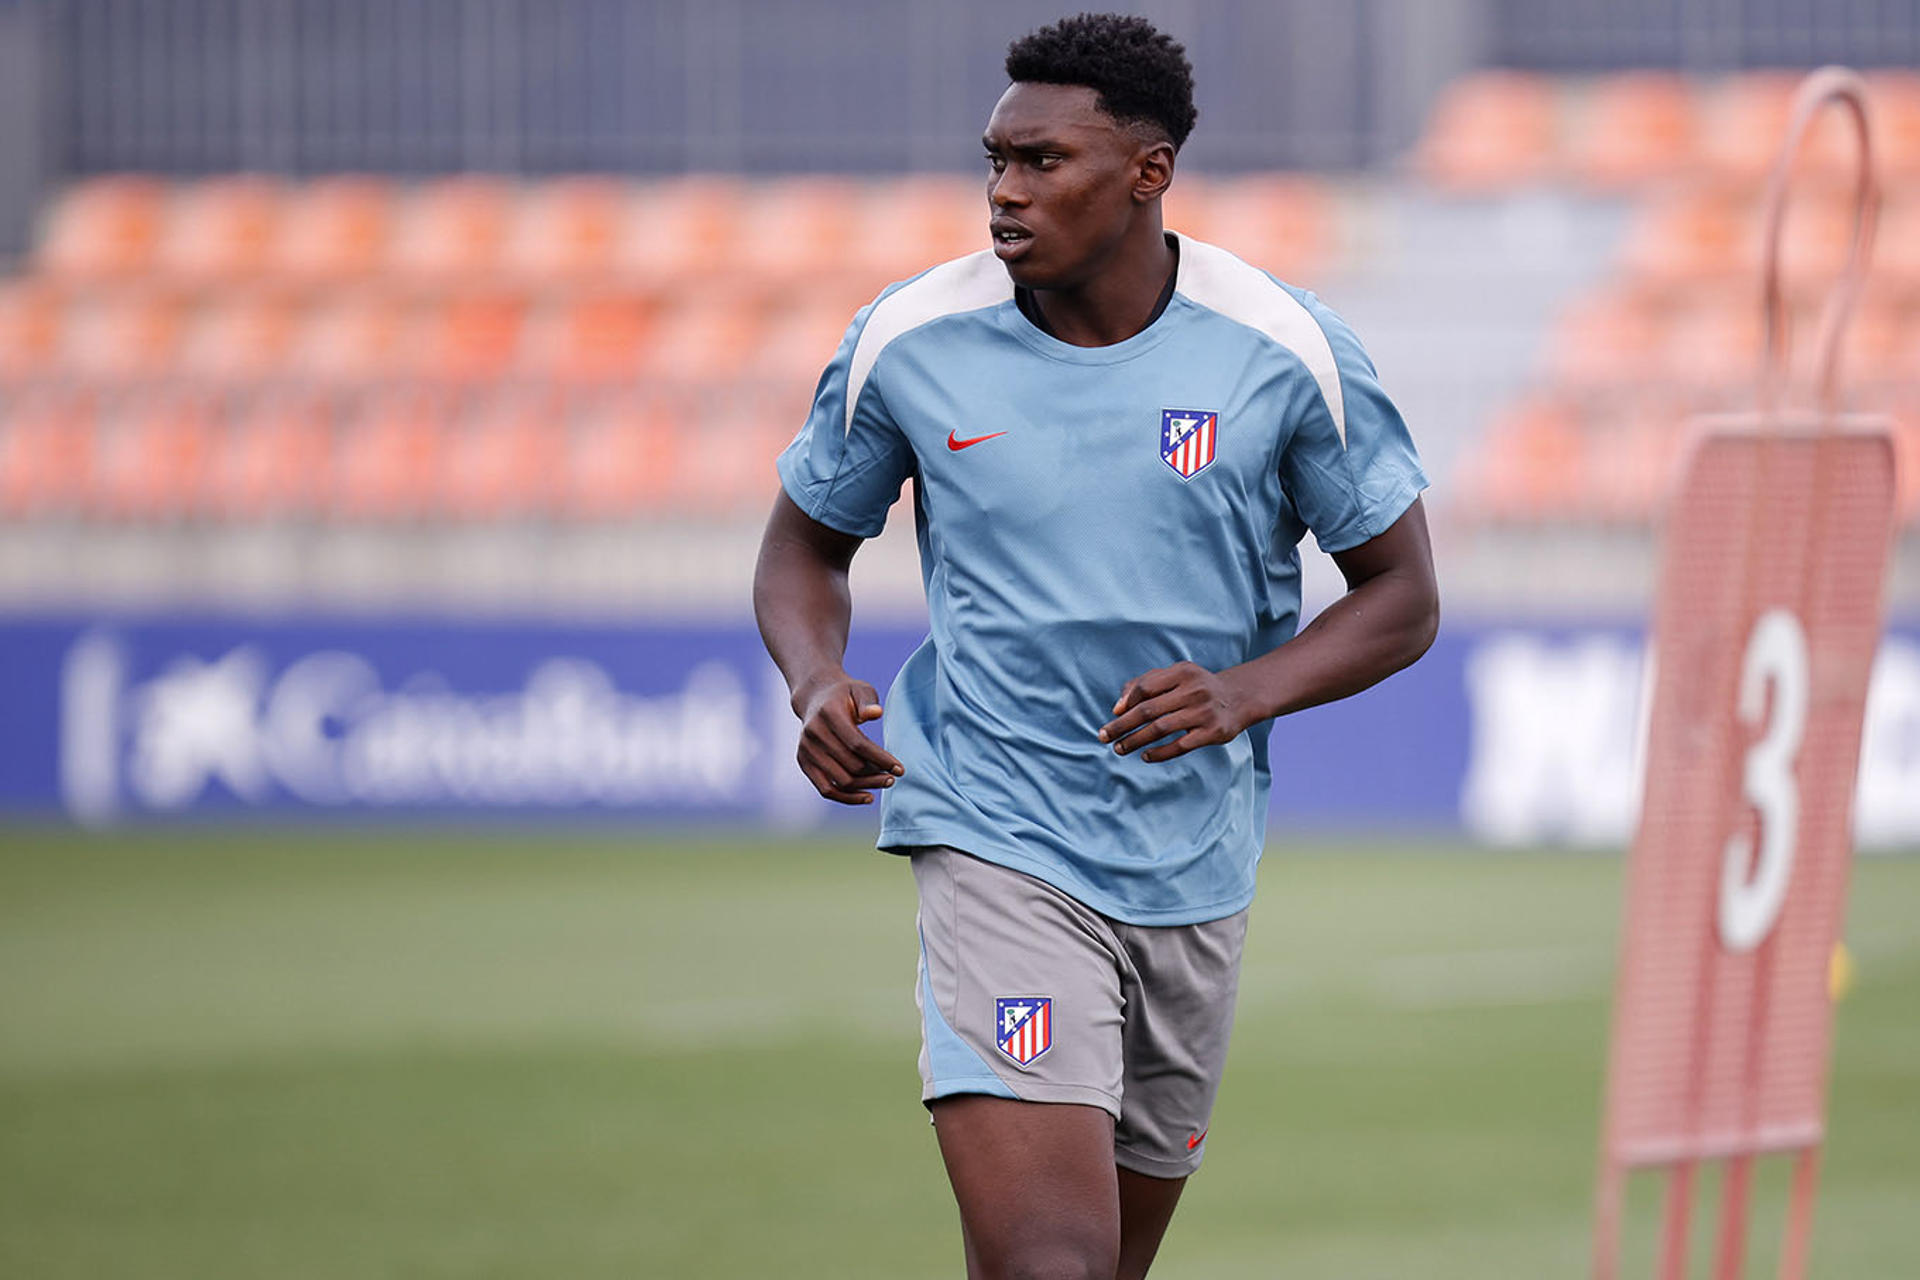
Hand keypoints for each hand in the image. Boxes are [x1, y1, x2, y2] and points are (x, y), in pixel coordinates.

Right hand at [792, 673, 904, 804]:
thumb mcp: (859, 689)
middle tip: (894, 776)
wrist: (815, 697)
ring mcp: (806, 750)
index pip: (857, 744)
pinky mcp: (804, 762)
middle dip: (876, 774)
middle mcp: (813, 734)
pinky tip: (868, 796)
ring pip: (840, 781)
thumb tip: (875, 713)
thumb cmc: (845, 695)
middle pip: (850, 765)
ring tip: (886, 783)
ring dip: (866, 786)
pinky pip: (826, 789)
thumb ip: (868, 701)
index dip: (881, 759)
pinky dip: (847, 797)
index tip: (900, 769)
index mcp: (828, 714)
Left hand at [1098, 661, 1254, 762]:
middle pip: (1149, 710)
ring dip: (1135, 741)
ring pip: (1160, 729)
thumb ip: (1145, 683)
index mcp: (1183, 672)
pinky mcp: (1212, 733)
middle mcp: (1194, 690)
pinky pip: (1179, 746)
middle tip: (1104, 736)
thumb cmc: (1197, 687)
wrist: (1238, 698)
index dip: (1127, 701)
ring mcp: (1204, 712)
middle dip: (1122, 725)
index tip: (1113, 714)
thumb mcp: (1176, 675)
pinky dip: (1159, 753)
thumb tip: (1117, 706)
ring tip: (1119, 748)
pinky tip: (1145, 756)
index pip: (1146, 686)